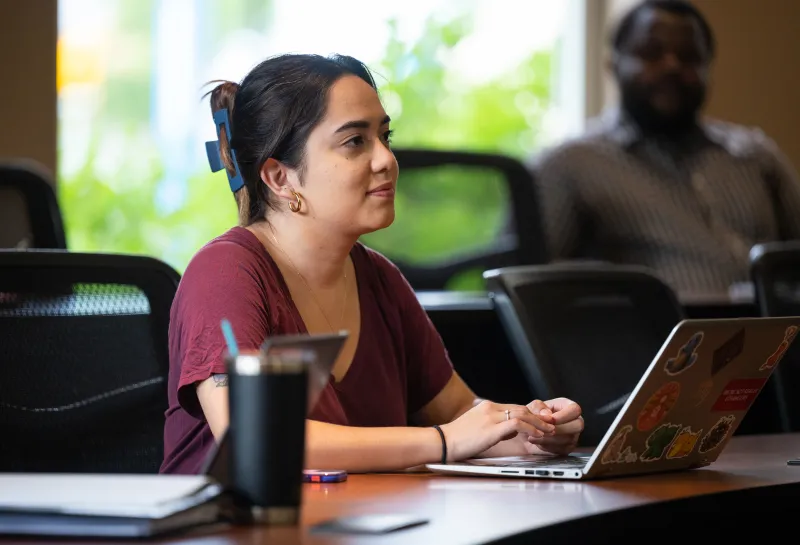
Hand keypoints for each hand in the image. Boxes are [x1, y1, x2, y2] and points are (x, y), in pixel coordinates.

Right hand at [440, 400, 555, 461]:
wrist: (443, 442)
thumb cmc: (457, 439)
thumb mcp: (476, 428)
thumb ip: (493, 426)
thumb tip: (508, 431)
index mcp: (487, 407)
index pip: (514, 407)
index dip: (530, 415)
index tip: (540, 422)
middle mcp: (491, 408)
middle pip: (521, 408)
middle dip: (538, 417)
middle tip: (550, 424)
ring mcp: (492, 417)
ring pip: (523, 414)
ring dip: (539, 423)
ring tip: (549, 430)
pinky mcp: (492, 428)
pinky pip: (518, 424)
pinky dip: (531, 429)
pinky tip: (537, 435)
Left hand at [523, 398, 582, 455]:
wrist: (528, 431)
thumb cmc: (533, 415)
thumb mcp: (533, 407)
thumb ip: (539, 407)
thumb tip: (548, 414)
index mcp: (568, 406)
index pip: (575, 409)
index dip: (564, 415)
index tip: (551, 420)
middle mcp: (575, 421)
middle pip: (578, 425)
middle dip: (559, 429)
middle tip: (543, 430)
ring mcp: (573, 436)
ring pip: (569, 439)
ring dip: (550, 438)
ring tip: (535, 436)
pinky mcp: (568, 448)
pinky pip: (562, 449)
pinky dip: (548, 446)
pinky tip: (538, 442)